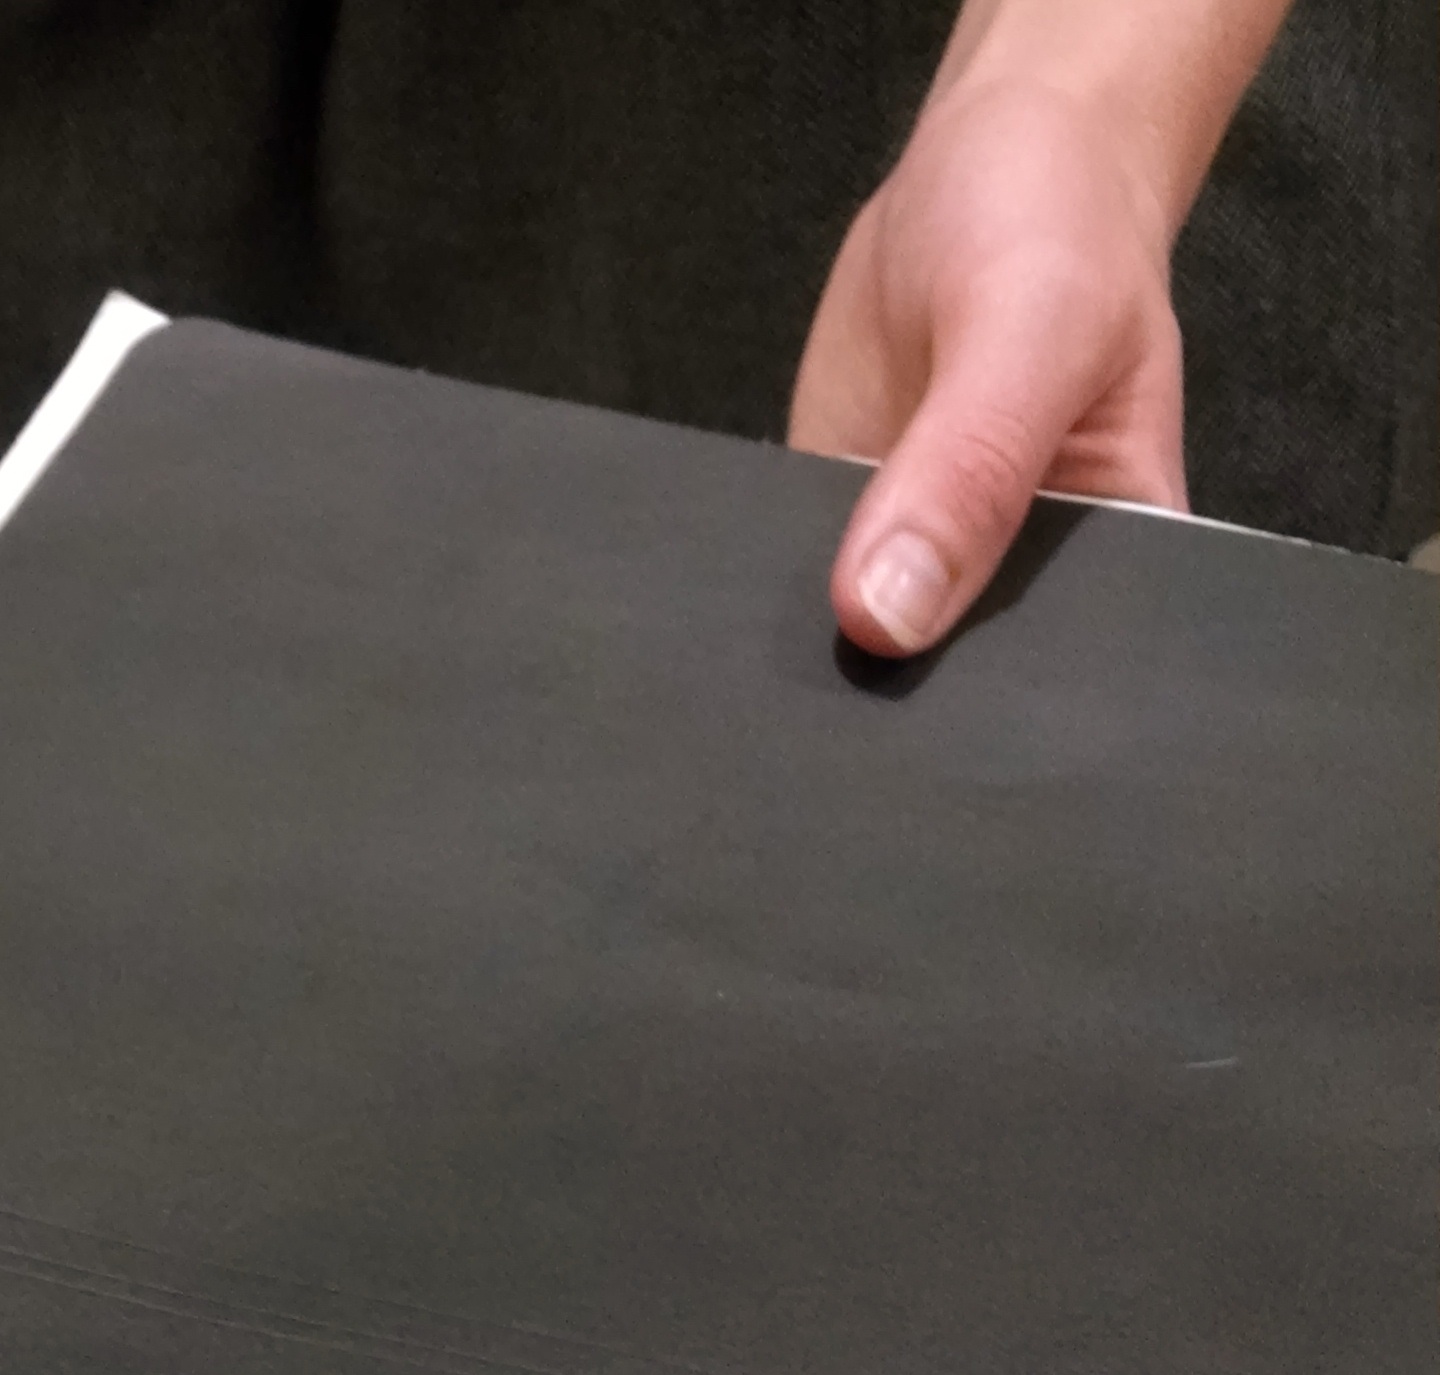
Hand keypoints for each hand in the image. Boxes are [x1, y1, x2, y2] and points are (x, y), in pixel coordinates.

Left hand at [793, 70, 1184, 655]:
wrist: (995, 162)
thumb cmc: (1059, 233)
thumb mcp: (1032, 334)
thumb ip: (969, 475)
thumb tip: (884, 616)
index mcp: (1119, 571)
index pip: (1053, 694)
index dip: (982, 726)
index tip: (911, 712)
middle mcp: (1018, 594)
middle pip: (946, 695)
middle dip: (885, 699)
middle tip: (832, 674)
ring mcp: (922, 577)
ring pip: (860, 662)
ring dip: (813, 656)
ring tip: (785, 637)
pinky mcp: (842, 545)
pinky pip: (796, 596)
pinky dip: (765, 596)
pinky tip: (742, 588)